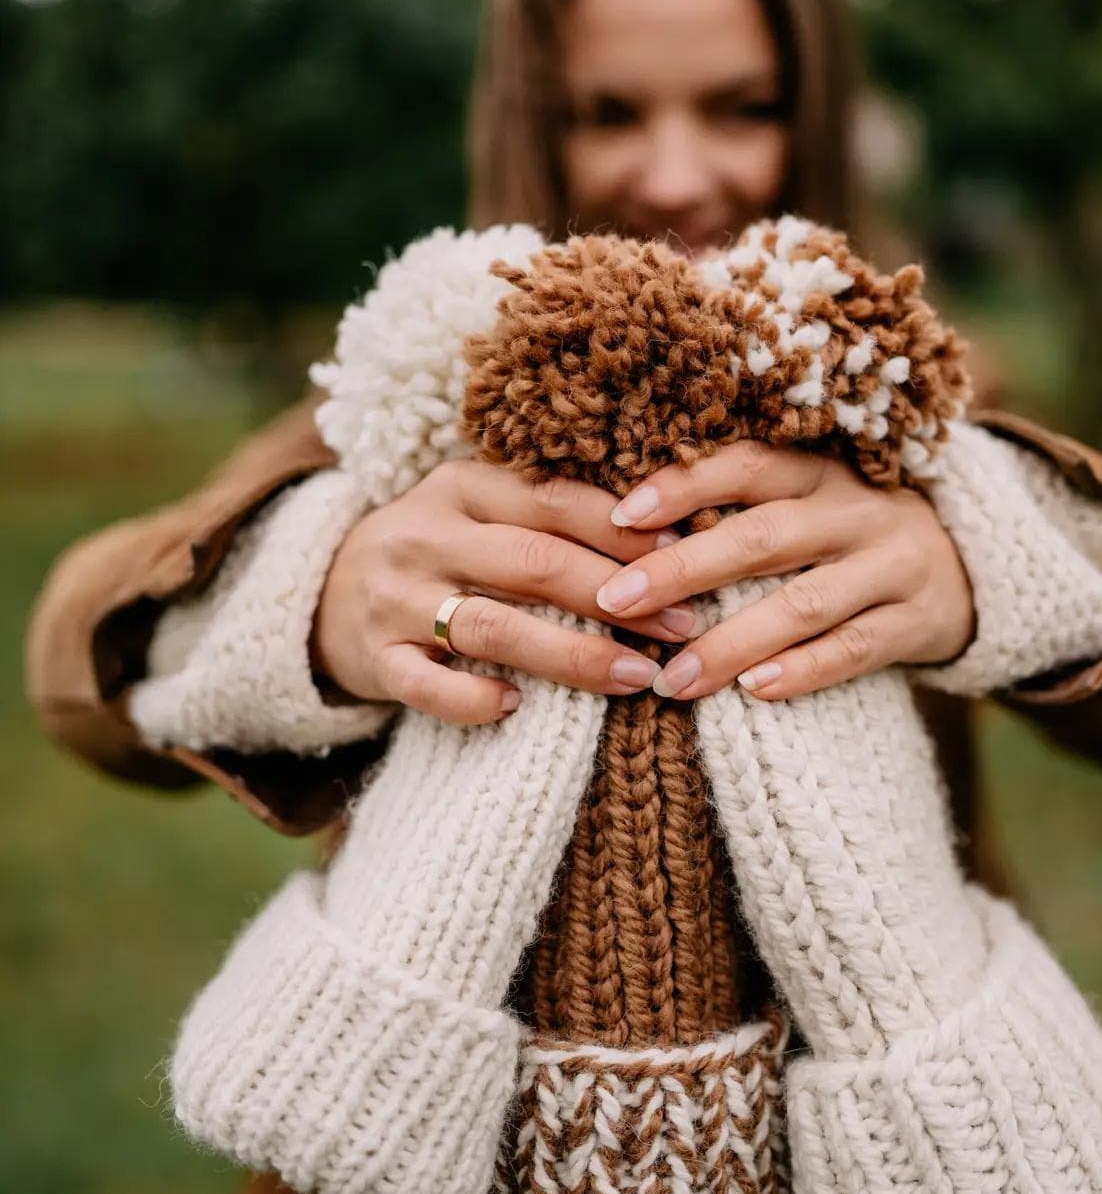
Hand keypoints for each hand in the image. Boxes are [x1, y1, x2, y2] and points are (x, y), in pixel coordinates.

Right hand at [311, 464, 697, 725]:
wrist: (323, 594)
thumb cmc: (440, 553)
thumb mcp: (481, 512)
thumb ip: (549, 515)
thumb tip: (669, 536)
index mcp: (460, 486)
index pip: (552, 501)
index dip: (622, 532)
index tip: (684, 558)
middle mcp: (426, 536)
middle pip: (532, 563)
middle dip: (615, 595)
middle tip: (681, 625)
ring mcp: (396, 600)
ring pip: (492, 627)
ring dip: (571, 655)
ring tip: (635, 675)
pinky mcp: (376, 659)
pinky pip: (425, 686)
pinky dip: (470, 698)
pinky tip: (515, 707)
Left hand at [591, 441, 974, 700]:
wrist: (971, 567)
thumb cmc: (850, 535)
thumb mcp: (811, 502)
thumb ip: (743, 508)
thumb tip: (627, 531)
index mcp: (820, 471)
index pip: (747, 464)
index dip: (684, 485)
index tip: (621, 515)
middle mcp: (856, 512)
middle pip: (764, 536)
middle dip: (684, 568)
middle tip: (616, 600)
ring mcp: (891, 568)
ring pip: (804, 603)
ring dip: (732, 642)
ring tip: (673, 679)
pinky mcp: (916, 623)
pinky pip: (854, 650)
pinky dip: (803, 670)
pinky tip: (753, 691)